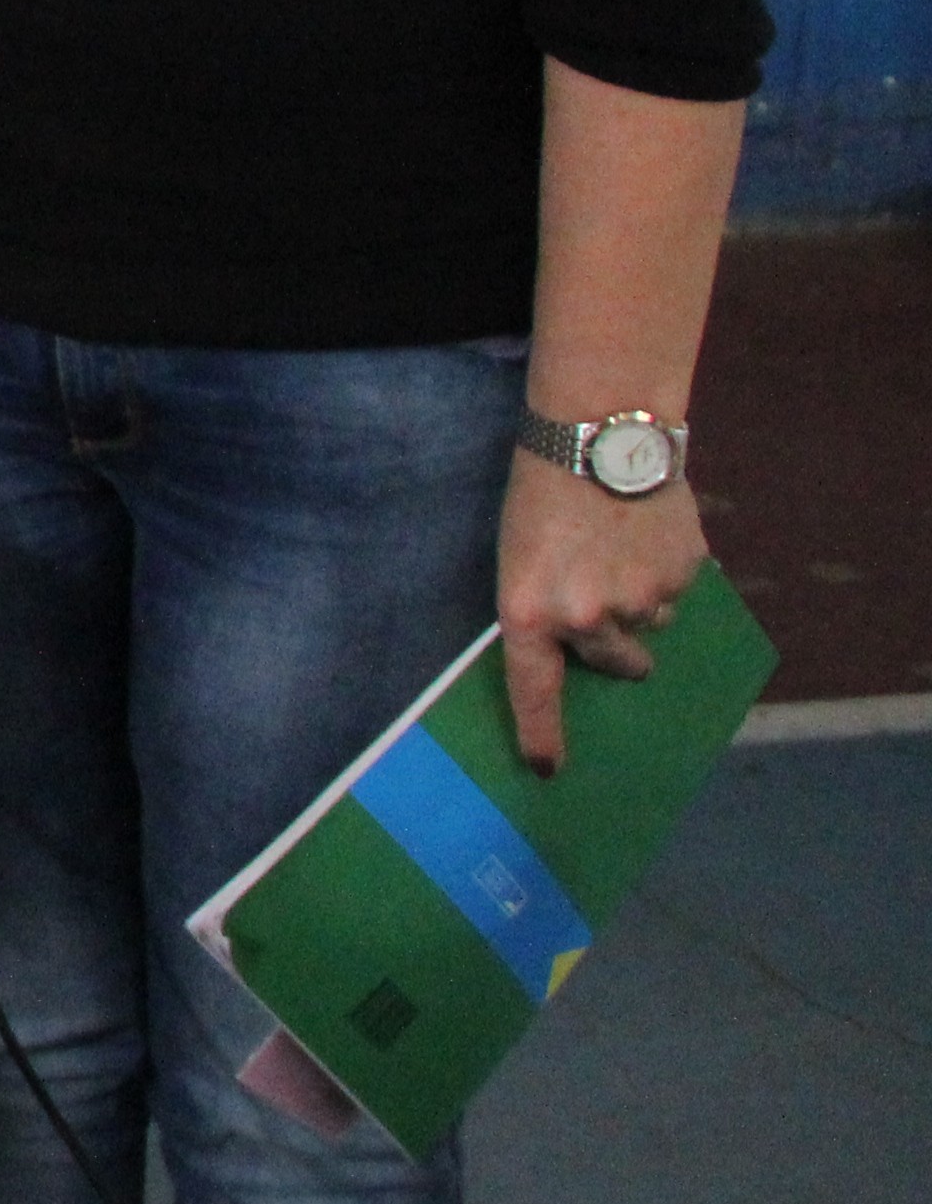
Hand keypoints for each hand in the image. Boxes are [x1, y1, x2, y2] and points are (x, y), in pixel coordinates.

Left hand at [496, 449, 704, 774]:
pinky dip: (667, 573)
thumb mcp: (520, 556)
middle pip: (614, 663)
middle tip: (604, 600)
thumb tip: (583, 659)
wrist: (597, 433)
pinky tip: (647, 532)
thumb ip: (547, 608)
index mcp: (528, 613)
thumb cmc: (541, 492)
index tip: (548, 770)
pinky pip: (678, 594)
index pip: (533, 692)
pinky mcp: (682, 576)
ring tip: (621, 546)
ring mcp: (640, 601)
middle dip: (614, 647)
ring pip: (651, 625)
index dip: (542, 734)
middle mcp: (585, 617)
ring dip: (641, 601)